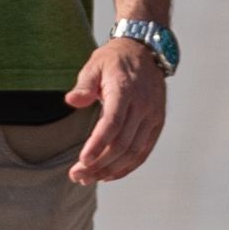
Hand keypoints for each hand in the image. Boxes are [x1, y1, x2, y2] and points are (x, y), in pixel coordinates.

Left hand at [64, 34, 165, 183]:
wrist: (145, 51)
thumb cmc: (114, 60)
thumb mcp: (95, 64)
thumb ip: (84, 84)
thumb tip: (72, 100)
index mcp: (125, 90)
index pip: (112, 123)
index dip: (98, 144)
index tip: (82, 161)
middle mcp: (142, 105)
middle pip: (121, 143)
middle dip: (99, 164)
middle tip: (77, 175)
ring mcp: (152, 116)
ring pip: (133, 152)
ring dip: (111, 169)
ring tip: (89, 178)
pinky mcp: (157, 123)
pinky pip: (143, 151)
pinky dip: (127, 167)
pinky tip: (109, 175)